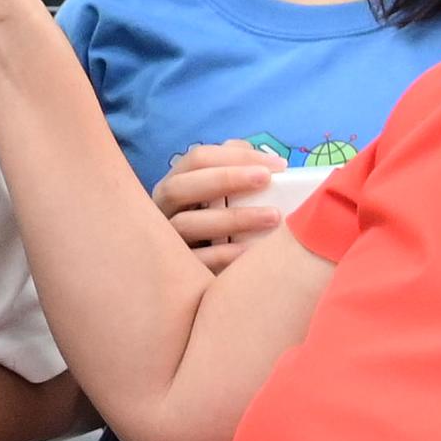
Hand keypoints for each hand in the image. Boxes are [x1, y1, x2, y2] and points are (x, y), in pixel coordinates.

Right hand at [153, 142, 292, 263]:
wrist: (200, 285)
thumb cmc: (219, 231)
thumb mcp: (223, 199)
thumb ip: (233, 172)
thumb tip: (256, 155)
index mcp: (175, 185)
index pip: (197, 159)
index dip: (236, 157)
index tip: (278, 165)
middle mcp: (162, 210)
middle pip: (180, 187)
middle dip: (225, 178)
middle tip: (266, 178)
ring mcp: (164, 241)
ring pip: (186, 223)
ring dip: (232, 217)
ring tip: (273, 217)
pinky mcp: (175, 272)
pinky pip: (197, 260)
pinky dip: (225, 254)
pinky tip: (253, 251)